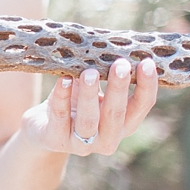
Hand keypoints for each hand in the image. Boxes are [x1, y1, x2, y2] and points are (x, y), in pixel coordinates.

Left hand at [22, 58, 158, 155]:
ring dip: (89, 95)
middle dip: (119, 89)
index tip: (147, 63)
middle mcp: (107, 139)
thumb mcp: (94, 92)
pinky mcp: (55, 140)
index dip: (147, 87)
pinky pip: (60, 117)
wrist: (42, 128)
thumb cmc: (75, 105)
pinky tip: (63, 80)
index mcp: (124, 125)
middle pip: (116, 114)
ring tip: (89, 72)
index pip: (141, 107)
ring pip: (88, 120)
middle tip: (120, 65)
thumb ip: (104, 76)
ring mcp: (81, 144)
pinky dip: (62, 97)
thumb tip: (111, 45)